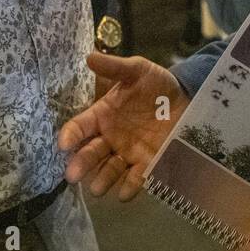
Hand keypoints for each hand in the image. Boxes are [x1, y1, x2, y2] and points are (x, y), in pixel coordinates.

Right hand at [59, 51, 188, 199]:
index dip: (70, 135)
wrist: (186, 99)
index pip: (80, 127)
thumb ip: (115, 67)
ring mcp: (128, 153)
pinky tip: (124, 193)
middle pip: (90, 153)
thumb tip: (89, 57)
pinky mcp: (148, 164)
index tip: (63, 144)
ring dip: (102, 179)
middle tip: (72, 175)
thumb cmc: (156, 85)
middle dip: (81, 164)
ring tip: (96, 188)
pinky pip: (136, 178)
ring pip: (109, 169)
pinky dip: (129, 186)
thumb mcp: (137, 71)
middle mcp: (110, 137)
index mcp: (102, 115)